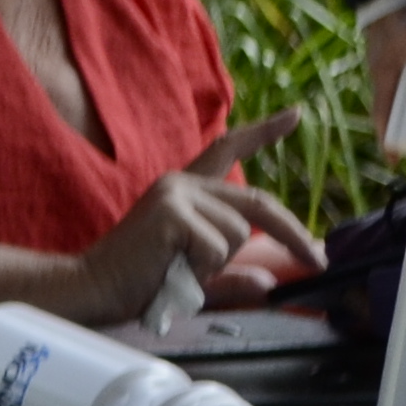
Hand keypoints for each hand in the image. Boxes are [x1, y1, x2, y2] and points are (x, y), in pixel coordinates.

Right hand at [59, 112, 321, 326]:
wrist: (87, 291)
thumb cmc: (134, 286)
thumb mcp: (192, 279)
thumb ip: (229, 279)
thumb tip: (267, 284)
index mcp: (184, 191)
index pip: (226, 150)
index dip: (263, 133)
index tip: (296, 115)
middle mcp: (182, 183)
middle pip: (256, 204)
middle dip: (293, 234)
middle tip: (318, 260)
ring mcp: (176, 195)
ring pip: (238, 233)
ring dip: (219, 264)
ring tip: (180, 274)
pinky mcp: (172, 214)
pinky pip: (216, 248)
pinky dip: (202, 272)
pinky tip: (170, 273)